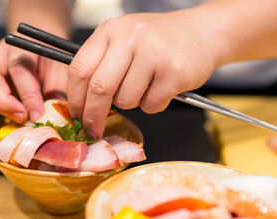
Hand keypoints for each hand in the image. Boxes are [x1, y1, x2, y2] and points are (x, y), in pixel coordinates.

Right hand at [0, 38, 68, 122]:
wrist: (37, 46)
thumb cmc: (49, 60)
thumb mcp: (60, 71)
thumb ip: (58, 90)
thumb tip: (59, 115)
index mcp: (23, 47)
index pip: (19, 69)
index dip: (28, 95)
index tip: (37, 115)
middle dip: (3, 102)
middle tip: (21, 118)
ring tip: (7, 112)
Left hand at [67, 11, 218, 137]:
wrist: (201, 33)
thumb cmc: (158, 41)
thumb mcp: (123, 40)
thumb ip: (101, 63)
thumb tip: (81, 103)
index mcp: (111, 30)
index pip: (80, 69)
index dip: (75, 98)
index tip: (77, 115)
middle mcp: (130, 37)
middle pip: (99, 88)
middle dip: (93, 116)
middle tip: (93, 129)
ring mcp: (153, 54)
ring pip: (126, 100)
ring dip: (131, 103)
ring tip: (145, 86)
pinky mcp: (173, 72)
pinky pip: (150, 105)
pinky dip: (152, 104)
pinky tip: (162, 87)